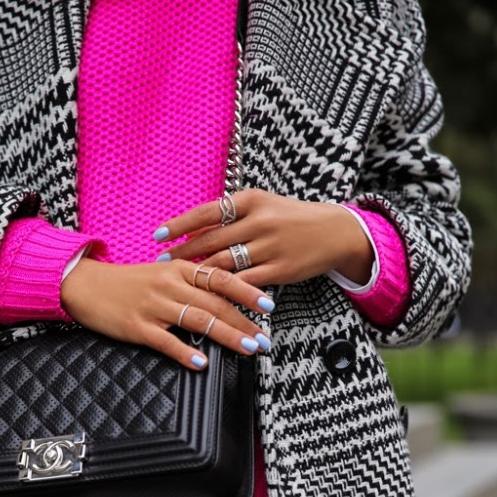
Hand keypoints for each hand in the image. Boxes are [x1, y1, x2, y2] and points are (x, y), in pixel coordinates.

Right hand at [60, 257, 273, 370]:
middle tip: (265, 340)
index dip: (247, 291)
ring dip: (226, 336)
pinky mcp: (137, 326)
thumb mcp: (162, 273)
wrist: (85, 284)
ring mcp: (154, 306)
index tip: (269, 306)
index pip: (221, 278)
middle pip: (215, 303)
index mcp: (179, 269)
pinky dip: (185, 353)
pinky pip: (166, 341)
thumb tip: (225, 300)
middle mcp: (170, 284)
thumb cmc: (127, 282)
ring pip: (197, 320)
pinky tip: (202, 364)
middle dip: (244, 323)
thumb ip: (192, 283)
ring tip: (247, 349)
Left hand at [153, 189, 373, 287]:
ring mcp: (270, 247)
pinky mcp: (279, 270)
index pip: (207, 212)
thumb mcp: (265, 206)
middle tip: (162, 263)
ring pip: (225, 264)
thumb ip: (233, 216)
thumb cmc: (294, 218)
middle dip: (183, 254)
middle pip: (211, 241)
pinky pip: (244, 283)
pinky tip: (209, 297)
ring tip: (180, 281)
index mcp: (252, 200)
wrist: (337, 232)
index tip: (159, 235)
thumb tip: (196, 229)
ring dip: (199, 275)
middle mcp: (259, 221)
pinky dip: (225, 290)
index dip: (180, 225)